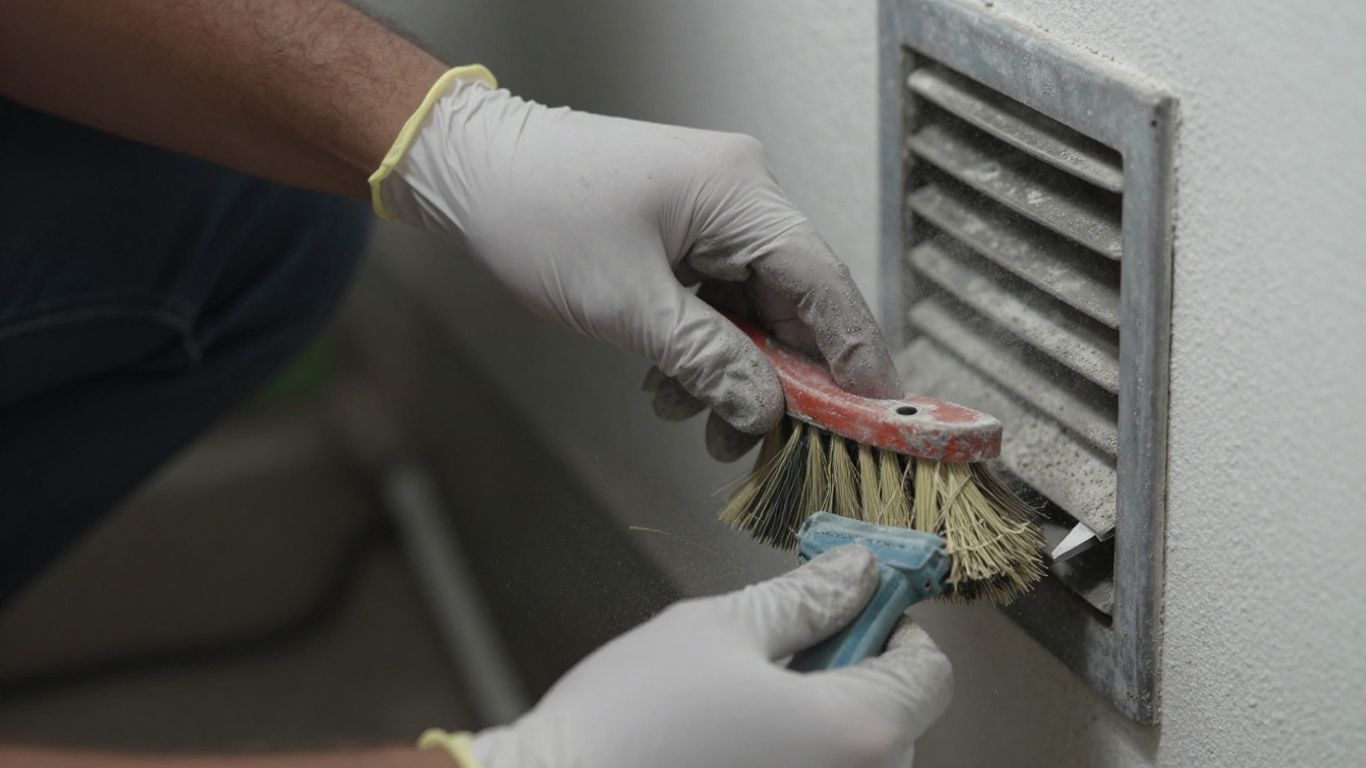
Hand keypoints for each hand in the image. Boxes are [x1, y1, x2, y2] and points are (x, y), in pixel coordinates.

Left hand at [376, 75, 900, 459]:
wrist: (468, 172)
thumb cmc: (538, 214)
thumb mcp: (629, 304)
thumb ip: (708, 360)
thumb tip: (764, 408)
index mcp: (743, 193)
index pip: (826, 282)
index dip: (853, 353)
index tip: (874, 413)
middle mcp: (741, 196)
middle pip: (793, 302)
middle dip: (779, 377)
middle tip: (771, 440)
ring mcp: (712, 213)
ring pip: (752, 310)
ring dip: (731, 370)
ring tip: (699, 421)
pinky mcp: (683, 233)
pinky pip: (716, 301)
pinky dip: (700, 348)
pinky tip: (669, 386)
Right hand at [464, 546, 952, 767]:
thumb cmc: (626, 725)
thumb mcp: (720, 630)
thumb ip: (805, 599)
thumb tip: (857, 573)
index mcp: (855, 732)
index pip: (930, 672)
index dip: (893, 626)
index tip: (855, 606)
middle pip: (898, 721)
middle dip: (854, 674)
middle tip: (785, 652)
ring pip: (858, 760)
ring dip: (824, 724)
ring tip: (747, 707)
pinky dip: (796, 761)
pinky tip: (737, 747)